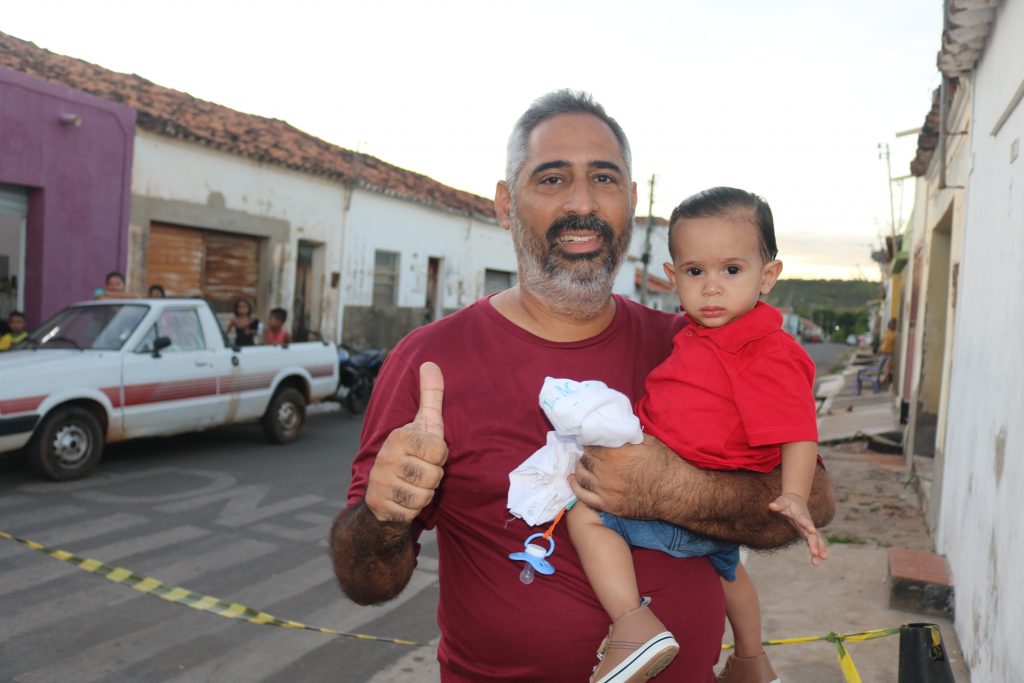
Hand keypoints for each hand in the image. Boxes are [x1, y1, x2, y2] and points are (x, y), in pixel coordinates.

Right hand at [364, 362, 446, 522]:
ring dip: (424, 493)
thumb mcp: (424, 425)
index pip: (438, 450)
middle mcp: (386, 458)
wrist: (383, 495)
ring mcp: (381, 483)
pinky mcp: (381, 506)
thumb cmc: (411, 454)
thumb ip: (430, 396)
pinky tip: (403, 500)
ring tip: (412, 484)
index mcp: (399, 436)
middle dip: (432, 477)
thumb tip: (431, 363)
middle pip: (434, 474)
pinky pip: (413, 511)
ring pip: (425, 494)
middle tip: (419, 472)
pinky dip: (412, 509)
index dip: (438, 456)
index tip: (426, 454)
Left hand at [568, 434, 678, 517]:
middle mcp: (606, 472)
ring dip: (580, 468)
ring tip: (583, 465)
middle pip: (586, 460)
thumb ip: (626, 437)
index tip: (592, 441)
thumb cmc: (665, 464)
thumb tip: (614, 430)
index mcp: (614, 454)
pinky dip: (575, 487)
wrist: (676, 493)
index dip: (590, 441)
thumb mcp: (647, 442)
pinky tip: (572, 480)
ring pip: (582, 476)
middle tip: (589, 453)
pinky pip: (584, 497)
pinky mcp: (609, 505)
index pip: (591, 445)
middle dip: (586, 455)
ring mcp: (605, 490)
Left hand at [769, 492, 827, 564]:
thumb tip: (771, 506)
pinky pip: (815, 543)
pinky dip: (818, 551)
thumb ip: (778, 505)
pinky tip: (817, 561)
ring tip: (819, 561)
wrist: (796, 500)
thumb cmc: (787, 502)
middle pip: (812, 534)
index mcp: (800, 515)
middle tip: (815, 553)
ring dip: (819, 549)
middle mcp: (807, 523)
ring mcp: (809, 529)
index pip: (804, 520)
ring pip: (817, 540)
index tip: (812, 530)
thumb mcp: (782, 501)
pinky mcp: (809, 534)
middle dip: (814, 543)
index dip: (808, 524)